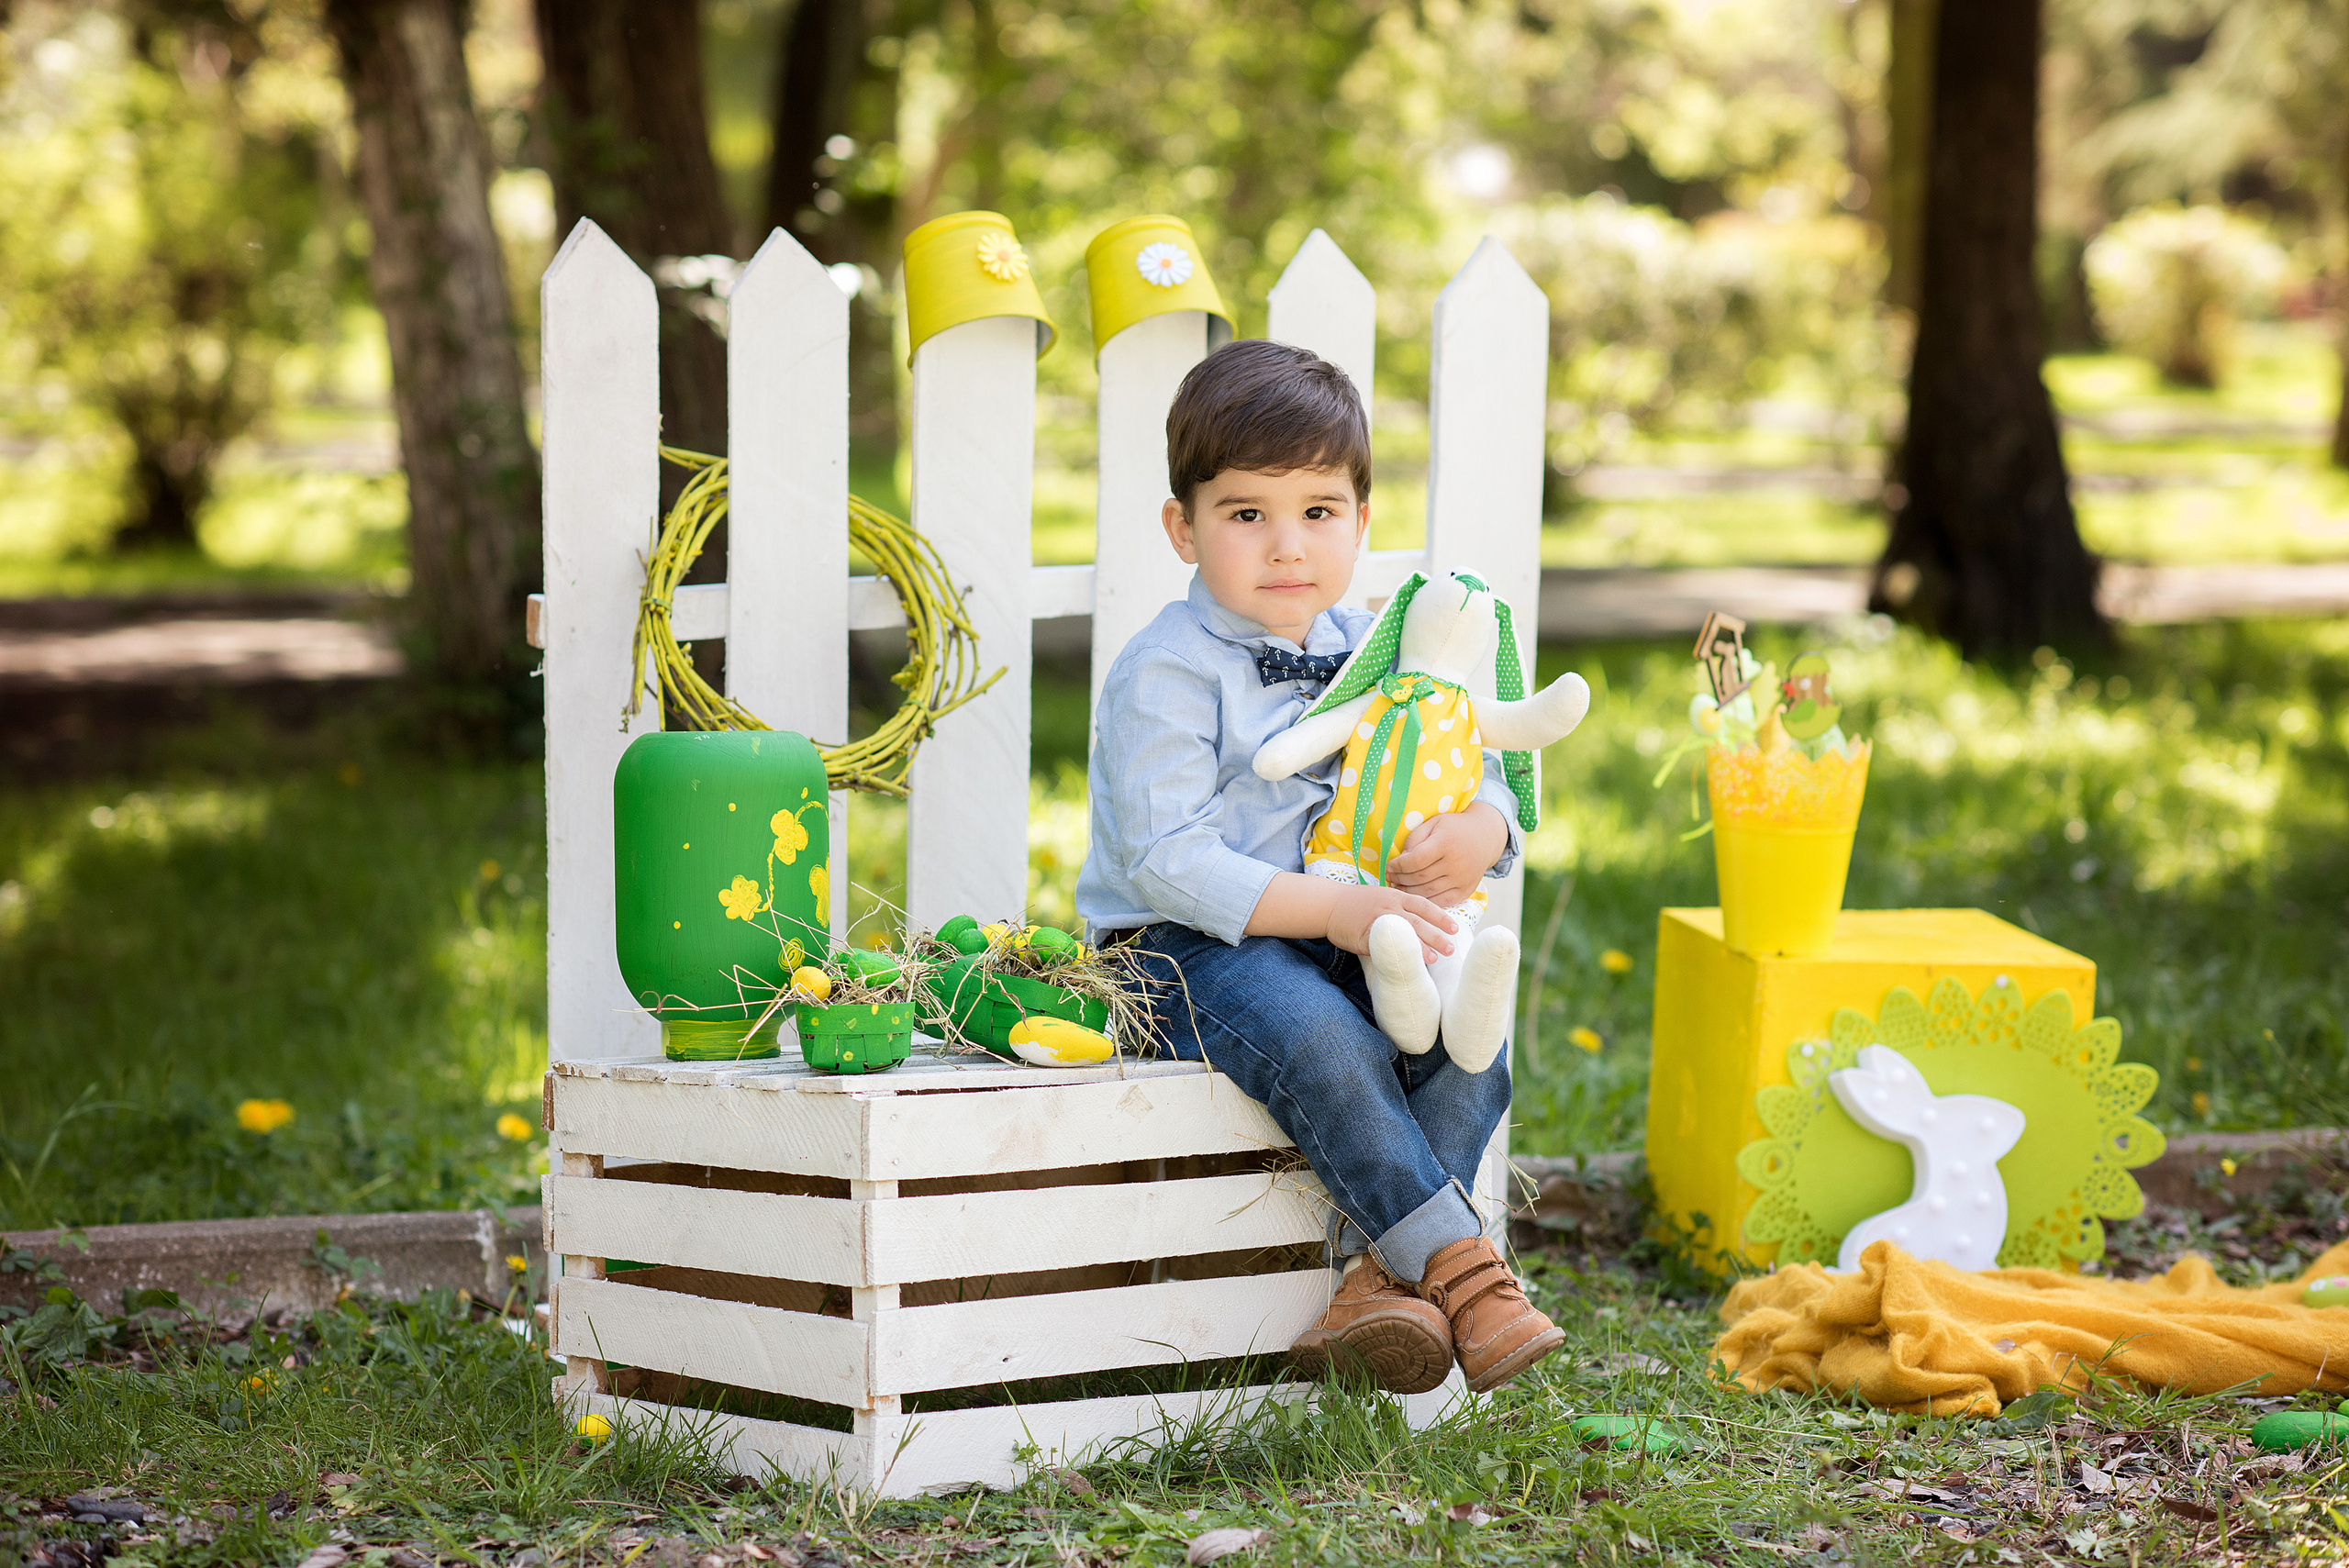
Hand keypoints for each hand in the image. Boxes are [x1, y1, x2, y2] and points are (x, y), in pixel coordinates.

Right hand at [1325, 884, 1457, 960]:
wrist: (1328, 904)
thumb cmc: (1357, 902)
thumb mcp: (1382, 896)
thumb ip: (1400, 906)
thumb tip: (1423, 923)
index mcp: (1395, 896)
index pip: (1423, 905)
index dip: (1440, 917)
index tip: (1454, 928)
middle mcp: (1388, 906)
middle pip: (1417, 921)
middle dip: (1436, 935)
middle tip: (1450, 948)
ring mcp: (1376, 920)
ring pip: (1403, 933)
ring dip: (1419, 946)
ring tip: (1433, 958)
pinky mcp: (1364, 935)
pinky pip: (1381, 945)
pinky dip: (1394, 953)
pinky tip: (1404, 962)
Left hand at [1385, 804, 1507, 907]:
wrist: (1485, 837)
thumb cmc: (1454, 828)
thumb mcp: (1433, 823)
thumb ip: (1415, 839)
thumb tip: (1401, 860)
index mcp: (1445, 843)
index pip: (1415, 860)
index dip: (1397, 866)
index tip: (1388, 866)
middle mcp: (1455, 863)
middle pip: (1419, 878)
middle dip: (1399, 880)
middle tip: (1389, 878)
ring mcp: (1462, 879)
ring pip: (1428, 892)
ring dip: (1408, 892)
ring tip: (1398, 888)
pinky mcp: (1465, 891)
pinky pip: (1441, 902)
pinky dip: (1425, 901)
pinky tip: (1414, 895)